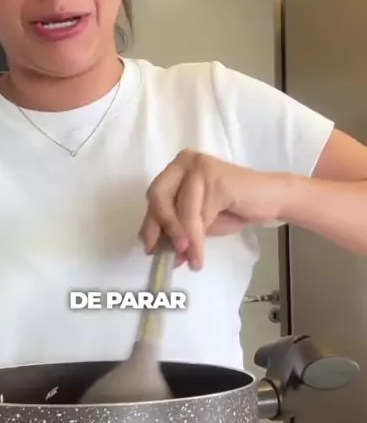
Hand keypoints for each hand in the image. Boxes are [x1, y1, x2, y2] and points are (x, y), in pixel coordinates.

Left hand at [139, 150, 289, 269]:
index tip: (151, 249)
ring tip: (191, 260)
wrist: (270, 199)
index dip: (150, 224)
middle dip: (163, 227)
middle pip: (159, 196)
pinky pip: (199, 214)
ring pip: (181, 210)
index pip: (155, 196)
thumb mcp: (196, 219)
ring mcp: (200, 166)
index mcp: (176, 169)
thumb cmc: (232, 209)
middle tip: (172, 253)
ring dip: (185, 240)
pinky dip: (197, 239)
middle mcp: (184, 161)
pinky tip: (199, 256)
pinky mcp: (216, 177)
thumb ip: (176, 227)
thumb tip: (157, 249)